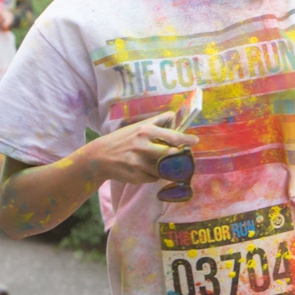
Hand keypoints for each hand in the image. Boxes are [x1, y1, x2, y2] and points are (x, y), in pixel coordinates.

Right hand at [80, 113, 197, 185]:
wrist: (99, 157)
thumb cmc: (122, 140)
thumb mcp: (137, 127)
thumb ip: (157, 122)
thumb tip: (175, 116)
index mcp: (145, 131)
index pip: (171, 136)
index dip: (185, 139)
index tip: (195, 140)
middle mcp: (142, 145)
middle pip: (170, 154)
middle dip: (179, 157)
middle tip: (184, 158)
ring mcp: (138, 162)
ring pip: (164, 169)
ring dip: (167, 168)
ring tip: (164, 165)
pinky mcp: (135, 176)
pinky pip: (154, 178)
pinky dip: (154, 175)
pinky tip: (146, 170)